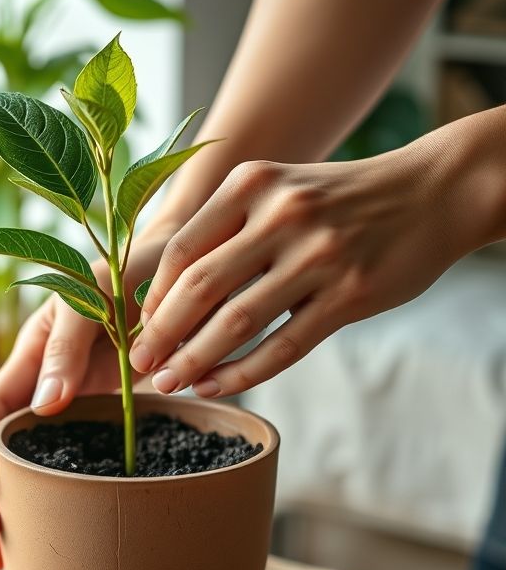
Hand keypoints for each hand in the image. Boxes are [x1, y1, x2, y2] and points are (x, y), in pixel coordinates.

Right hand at [0, 234, 167, 569]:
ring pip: (37, 465)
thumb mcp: (89, 297)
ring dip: (21, 510)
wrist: (177, 276)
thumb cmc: (128, 274)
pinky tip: (59, 531)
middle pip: (5, 453)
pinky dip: (64, 497)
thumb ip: (65, 344)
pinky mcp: (107, 418)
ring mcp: (75, 407)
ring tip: (11, 562)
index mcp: (30, 357)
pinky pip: (80, 462)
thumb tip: (44, 406)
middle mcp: (46, 388)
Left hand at [129, 143, 472, 397]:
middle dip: (161, 334)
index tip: (139, 328)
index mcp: (252, 183)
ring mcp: (318, 255)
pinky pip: (283, 346)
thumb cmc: (337, 200)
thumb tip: (168, 295)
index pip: (182, 249)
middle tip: (140, 366)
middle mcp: (281, 214)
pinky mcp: (350, 294)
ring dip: (194, 360)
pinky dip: (242, 373)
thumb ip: (226, 230)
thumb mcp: (277, 190)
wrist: (430, 191)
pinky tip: (216, 387)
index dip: (154, 296)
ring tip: (169, 383)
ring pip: (236, 321)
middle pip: (200, 287)